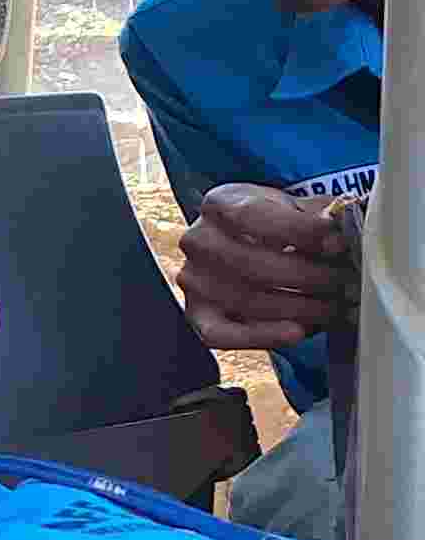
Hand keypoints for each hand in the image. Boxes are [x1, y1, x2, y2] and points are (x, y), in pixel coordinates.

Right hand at [175, 184, 360, 351]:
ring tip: (334, 307)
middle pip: (252, 264)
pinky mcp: (197, 313)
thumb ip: (319, 216)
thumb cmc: (276, 225)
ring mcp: (193, 279)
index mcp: (220, 203)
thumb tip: (341, 231)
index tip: (338, 244)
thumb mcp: (296, 208)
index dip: (299, 232)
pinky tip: (297, 332)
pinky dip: (263, 336)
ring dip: (299, 308)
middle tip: (345, 283)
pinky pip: (223, 334)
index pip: (254, 216)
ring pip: (246, 300)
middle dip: (308, 277)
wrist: (247, 244)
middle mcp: (198, 240)